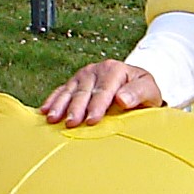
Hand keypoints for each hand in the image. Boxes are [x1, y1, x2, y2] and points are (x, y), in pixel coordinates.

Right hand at [41, 61, 163, 125]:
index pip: (104, 90)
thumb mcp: (149, 91)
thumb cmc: (142, 92)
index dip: (97, 106)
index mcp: (115, 70)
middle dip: (76, 108)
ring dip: (60, 105)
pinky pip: (61, 91)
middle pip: (84, 91)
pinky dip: (52, 100)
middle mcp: (97, 69)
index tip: (92, 120)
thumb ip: (138, 93)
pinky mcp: (75, 82)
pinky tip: (44, 110)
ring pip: (70, 91)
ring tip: (52, 119)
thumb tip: (122, 99)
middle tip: (71, 124)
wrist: (134, 84)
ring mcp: (83, 75)